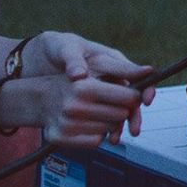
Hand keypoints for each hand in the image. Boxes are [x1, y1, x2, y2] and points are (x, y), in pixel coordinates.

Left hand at [31, 32, 155, 142]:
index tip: (146, 99)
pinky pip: (108, 117)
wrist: (40, 60)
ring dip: (123, 124)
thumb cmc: (58, 48)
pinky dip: (110, 128)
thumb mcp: (64, 48)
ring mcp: (105, 91)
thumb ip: (73, 59)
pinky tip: (108, 138)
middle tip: (135, 127)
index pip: (135, 73)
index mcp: (111, 60)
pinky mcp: (95, 103)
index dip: (144, 86)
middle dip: (134, 113)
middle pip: (133, 96)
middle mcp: (112, 76)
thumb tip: (80, 75)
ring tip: (117, 138)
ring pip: (123, 109)